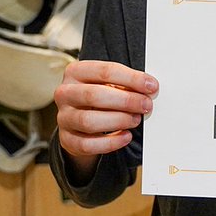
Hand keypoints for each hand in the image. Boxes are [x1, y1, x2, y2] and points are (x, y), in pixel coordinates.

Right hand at [54, 60, 157, 176]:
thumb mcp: (108, 83)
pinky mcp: (67, 139)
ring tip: (135, 119)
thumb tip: (149, 88)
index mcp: (75, 72)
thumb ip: (125, 83)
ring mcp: (63, 118)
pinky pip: (87, 144)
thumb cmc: (99, 95)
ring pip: (89, 121)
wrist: (79, 120)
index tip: (151, 86)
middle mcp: (65, 93)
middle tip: (146, 105)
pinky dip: (110, 143)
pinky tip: (126, 136)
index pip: (104, 71)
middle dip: (126, 100)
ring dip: (118, 120)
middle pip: (94, 95)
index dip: (131, 78)